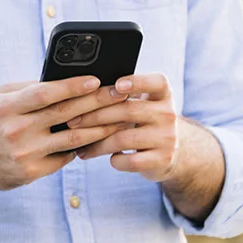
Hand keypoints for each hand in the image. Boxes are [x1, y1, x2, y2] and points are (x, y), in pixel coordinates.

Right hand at [0, 76, 128, 191]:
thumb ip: (27, 90)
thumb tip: (62, 80)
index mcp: (7, 108)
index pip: (46, 94)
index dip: (72, 86)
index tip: (96, 80)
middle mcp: (17, 131)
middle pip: (65, 114)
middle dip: (97, 103)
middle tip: (119, 94)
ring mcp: (25, 154)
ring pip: (72, 140)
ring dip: (99, 128)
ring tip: (119, 119)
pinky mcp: (31, 173)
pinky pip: (64, 158)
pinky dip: (81, 147)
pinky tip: (97, 139)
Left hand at [65, 72, 181, 181]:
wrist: (169, 153)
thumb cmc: (143, 123)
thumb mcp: (141, 105)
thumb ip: (121, 97)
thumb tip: (81, 92)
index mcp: (162, 95)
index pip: (157, 82)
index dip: (137, 82)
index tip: (117, 85)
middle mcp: (168, 114)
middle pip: (129, 111)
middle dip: (96, 116)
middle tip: (73, 121)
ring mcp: (167, 138)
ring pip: (125, 138)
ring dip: (98, 143)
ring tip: (81, 147)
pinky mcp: (163, 160)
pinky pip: (131, 161)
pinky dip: (116, 160)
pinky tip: (109, 159)